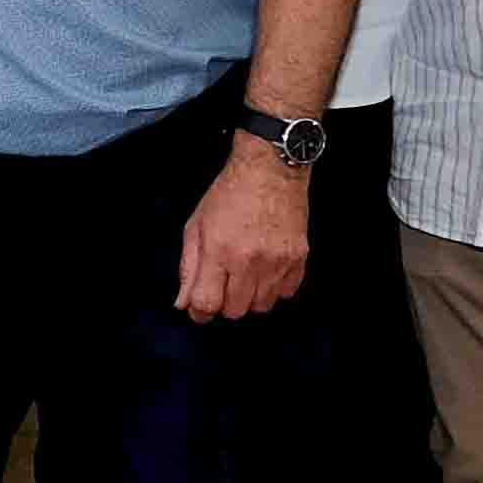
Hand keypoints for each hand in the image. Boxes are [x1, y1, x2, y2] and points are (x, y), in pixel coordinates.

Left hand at [175, 141, 311, 319]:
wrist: (271, 170)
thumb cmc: (229, 194)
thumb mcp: (196, 226)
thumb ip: (189, 267)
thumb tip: (183, 302)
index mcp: (219, 251)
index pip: (207, 303)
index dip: (199, 311)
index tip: (198, 306)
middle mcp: (250, 260)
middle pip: (235, 311)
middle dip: (223, 304)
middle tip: (222, 284)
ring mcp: (277, 261)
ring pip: (261, 306)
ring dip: (249, 298)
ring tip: (244, 274)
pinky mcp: (298, 258)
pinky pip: (286, 293)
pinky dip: (273, 289)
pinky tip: (265, 270)